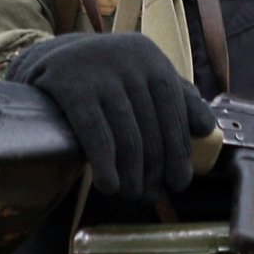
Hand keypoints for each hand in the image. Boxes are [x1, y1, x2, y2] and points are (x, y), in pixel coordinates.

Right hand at [4, 33, 216, 201]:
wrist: (47, 61)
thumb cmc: (102, 77)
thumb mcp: (139, 78)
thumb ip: (175, 100)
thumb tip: (207, 129)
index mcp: (150, 58)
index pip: (174, 108)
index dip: (179, 149)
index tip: (178, 181)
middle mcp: (128, 60)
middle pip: (151, 126)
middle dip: (154, 169)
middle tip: (151, 195)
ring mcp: (99, 71)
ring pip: (126, 134)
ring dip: (132, 173)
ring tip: (131, 194)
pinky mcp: (70, 86)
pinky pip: (95, 133)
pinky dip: (105, 163)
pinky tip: (109, 184)